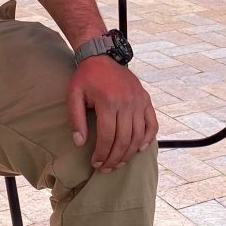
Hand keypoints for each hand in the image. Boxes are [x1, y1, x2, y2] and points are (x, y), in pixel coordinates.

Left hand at [67, 56, 157, 172]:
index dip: (102, 154)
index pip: (108, 136)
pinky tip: (139, 149)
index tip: (96, 164)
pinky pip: (152, 124)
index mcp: (108, 101)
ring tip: (119, 163)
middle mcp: (127, 102)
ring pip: (138, 135)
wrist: (102, 56)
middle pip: (124, 139)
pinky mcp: (146, 99)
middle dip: (115, 158)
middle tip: (106, 168)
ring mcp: (139, 101)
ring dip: (129, 153)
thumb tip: (80, 143)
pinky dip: (148, 138)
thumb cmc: (86, 78)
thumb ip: (75, 119)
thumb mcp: (73, 95)